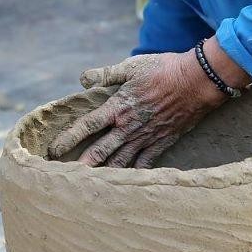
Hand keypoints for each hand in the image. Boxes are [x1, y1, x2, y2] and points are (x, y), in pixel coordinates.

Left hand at [48, 50, 227, 167]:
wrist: (198, 81)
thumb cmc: (164, 69)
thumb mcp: (132, 66)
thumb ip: (106, 74)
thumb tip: (82, 79)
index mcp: (119, 106)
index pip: (88, 124)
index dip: (70, 137)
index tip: (54, 149)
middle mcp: (129, 125)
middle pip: (101, 150)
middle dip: (84, 164)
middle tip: (67, 177)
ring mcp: (146, 137)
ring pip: (121, 160)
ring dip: (105, 172)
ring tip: (91, 185)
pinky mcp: (162, 142)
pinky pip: (145, 163)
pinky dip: (134, 173)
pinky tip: (125, 182)